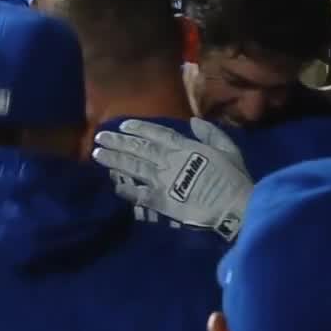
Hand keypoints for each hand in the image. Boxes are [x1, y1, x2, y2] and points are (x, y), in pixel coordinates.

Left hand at [92, 117, 253, 240]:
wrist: (233, 208)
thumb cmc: (234, 179)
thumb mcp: (228, 149)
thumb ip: (210, 133)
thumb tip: (194, 121)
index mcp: (185, 147)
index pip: (157, 134)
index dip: (139, 128)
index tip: (123, 124)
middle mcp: (168, 161)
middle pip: (138, 148)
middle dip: (117, 141)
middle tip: (99, 136)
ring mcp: (162, 181)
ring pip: (132, 167)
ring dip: (113, 160)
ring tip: (97, 154)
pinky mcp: (160, 202)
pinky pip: (137, 193)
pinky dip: (124, 188)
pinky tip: (113, 183)